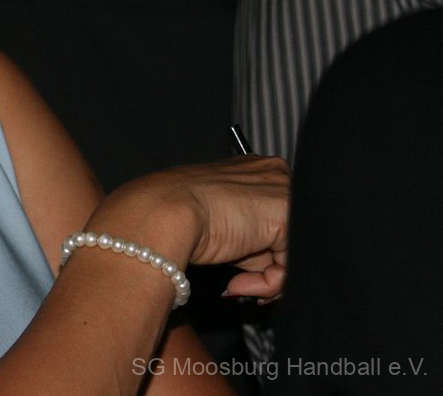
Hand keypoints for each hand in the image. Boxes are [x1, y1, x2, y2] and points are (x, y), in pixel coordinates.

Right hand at [90, 155, 290, 301]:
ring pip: (291, 252)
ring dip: (265, 280)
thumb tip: (266, 267)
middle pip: (287, 235)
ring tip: (238, 285)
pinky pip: (291, 265)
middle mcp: (274, 174)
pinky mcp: (286, 215)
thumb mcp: (220, 224)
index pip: (273, 218)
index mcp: (255, 169)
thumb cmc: (175, 213)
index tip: (242, 272)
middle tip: (243, 284)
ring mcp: (283, 191)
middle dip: (266, 268)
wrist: (162, 213)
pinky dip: (268, 283)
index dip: (261, 252)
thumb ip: (249, 238)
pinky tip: (239, 282)